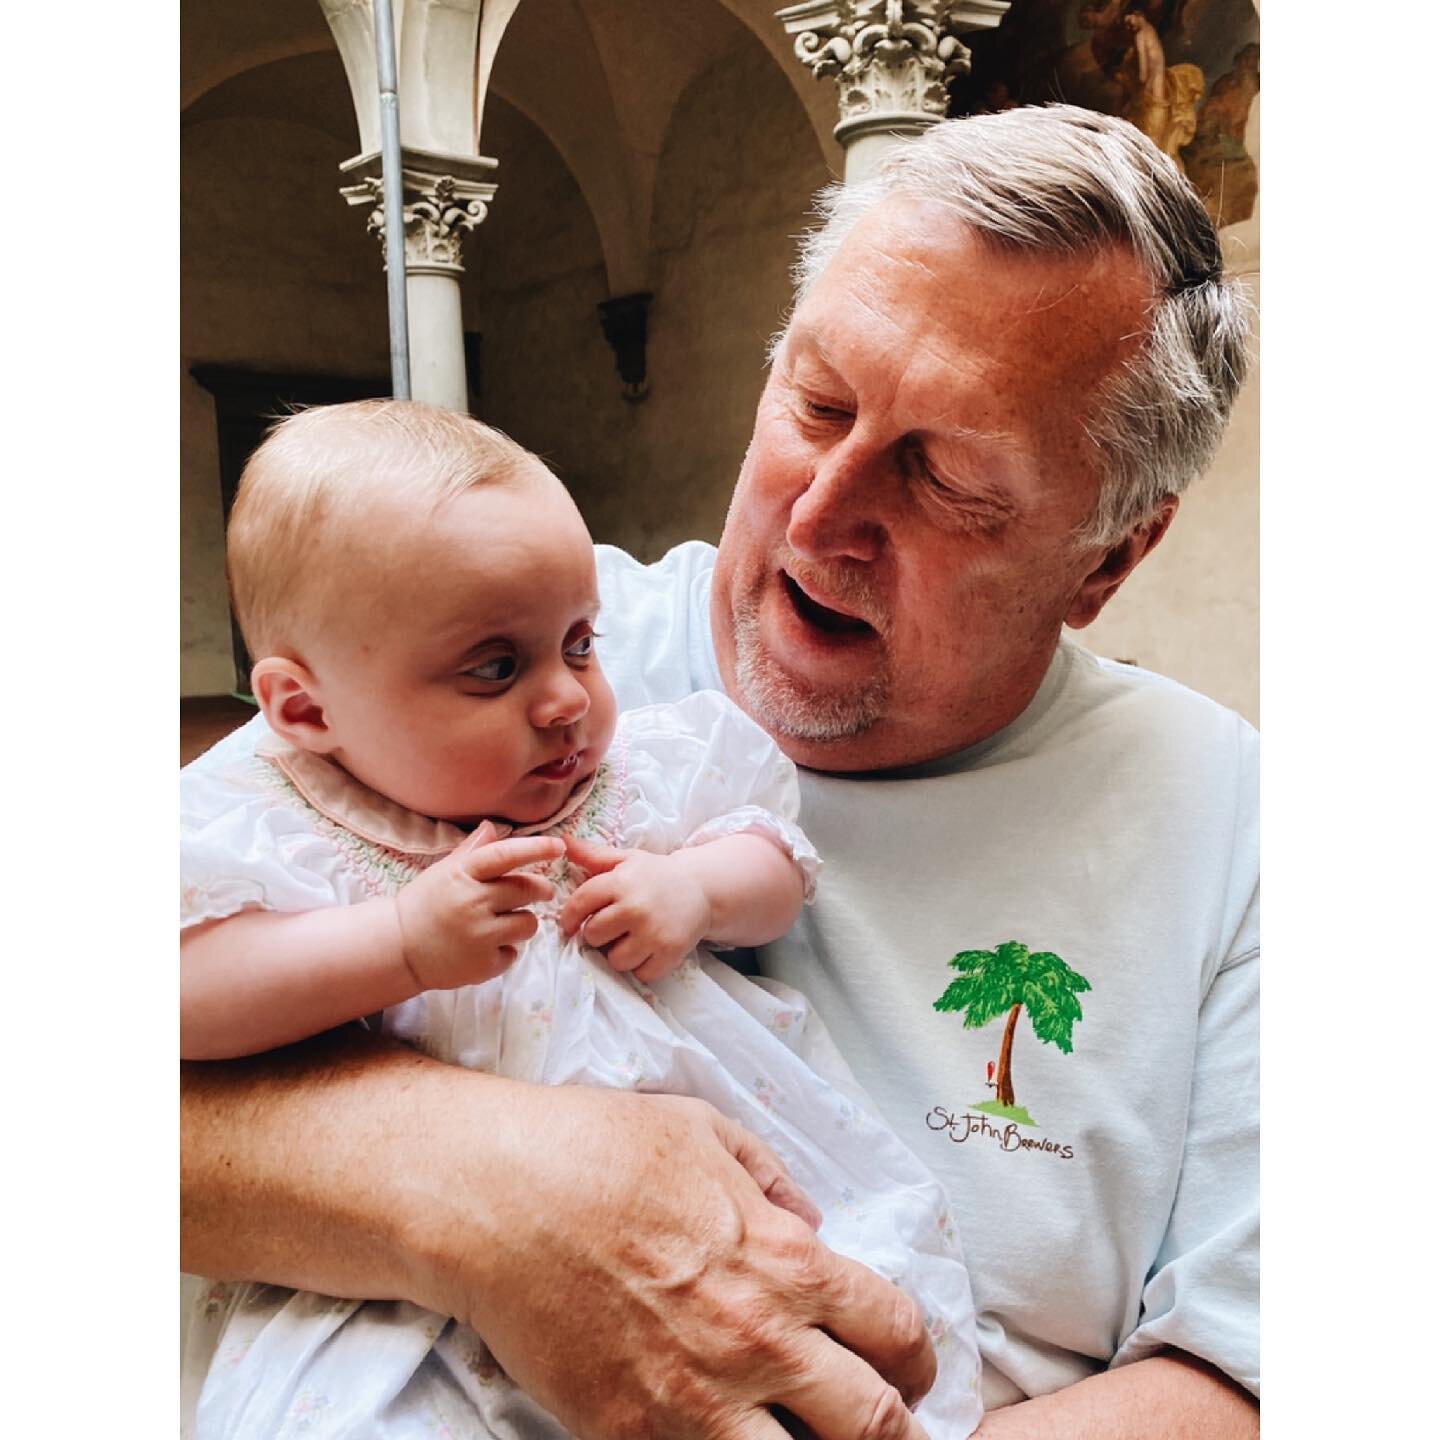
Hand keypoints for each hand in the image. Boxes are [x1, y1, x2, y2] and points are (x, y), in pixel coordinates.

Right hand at [394, 822, 563, 990]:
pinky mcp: (483, 965)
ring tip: (503, 923)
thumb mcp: (443, 872)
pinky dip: (505, 950)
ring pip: (528, 923)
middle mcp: (472, 903)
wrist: (397, 948)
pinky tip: (485, 947)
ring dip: (523, 922)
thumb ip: (471, 852)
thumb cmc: (423, 904)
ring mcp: (478, 936)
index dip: (535, 848)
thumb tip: (492, 826)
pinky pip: (514, 952)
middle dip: (541, 889)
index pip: (505, 855)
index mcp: (462, 875)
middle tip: (543, 891)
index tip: (558, 846)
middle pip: (526, 890)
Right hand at [411, 1083, 935, 1438]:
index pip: (896, 1331)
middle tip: (885, 1425)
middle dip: (895, 1430)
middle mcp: (758, 1341)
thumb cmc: (597, 1150)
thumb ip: (773, 1180)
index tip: (909, 1366)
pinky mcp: (633, 1438)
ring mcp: (696, 1403)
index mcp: (785, 1260)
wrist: (494, 1198)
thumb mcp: (704, 1132)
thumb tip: (811, 1220)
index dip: (917, 1357)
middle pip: (875, 1424)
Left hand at [559, 835, 711, 982]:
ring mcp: (653, 932)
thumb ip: (593, 854)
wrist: (701, 888)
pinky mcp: (670, 952)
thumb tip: (562, 842)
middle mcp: (635, 907)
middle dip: (598, 934)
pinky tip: (647, 950)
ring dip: (619, 954)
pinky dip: (642, 967)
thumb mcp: (626, 860)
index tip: (571, 925)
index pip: (579, 904)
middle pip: (593, 935)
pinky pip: (640, 974)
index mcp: (620, 882)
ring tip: (630, 940)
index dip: (569, 918)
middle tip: (612, 927)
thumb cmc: (656, 875)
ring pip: (615, 960)